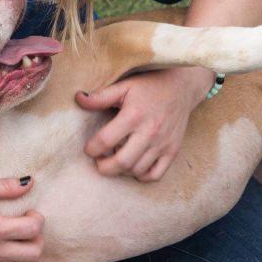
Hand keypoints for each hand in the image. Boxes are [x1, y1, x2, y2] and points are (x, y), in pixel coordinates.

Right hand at [0, 177, 44, 261]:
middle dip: (37, 238)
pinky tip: (6, 255)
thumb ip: (4, 187)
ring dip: (27, 257)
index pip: (33, 229)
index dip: (38, 219)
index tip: (30, 213)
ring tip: (18, 243)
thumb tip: (29, 182)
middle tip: (27, 227)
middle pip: (33, 253)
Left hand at [76, 67, 214, 181]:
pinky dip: (141, 175)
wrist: (182, 86)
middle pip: (121, 162)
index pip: (105, 141)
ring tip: (116, 158)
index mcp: (133, 116)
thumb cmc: (150, 85)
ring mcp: (163, 144)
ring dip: (122, 170)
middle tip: (99, 161)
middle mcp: (149, 132)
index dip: (92, 149)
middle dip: (104, 167)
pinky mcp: (173, 151)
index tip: (89, 148)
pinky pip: (155, 174)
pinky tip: (134, 165)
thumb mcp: (124, 86)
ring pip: (137, 170)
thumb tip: (78, 98)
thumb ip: (101, 96)